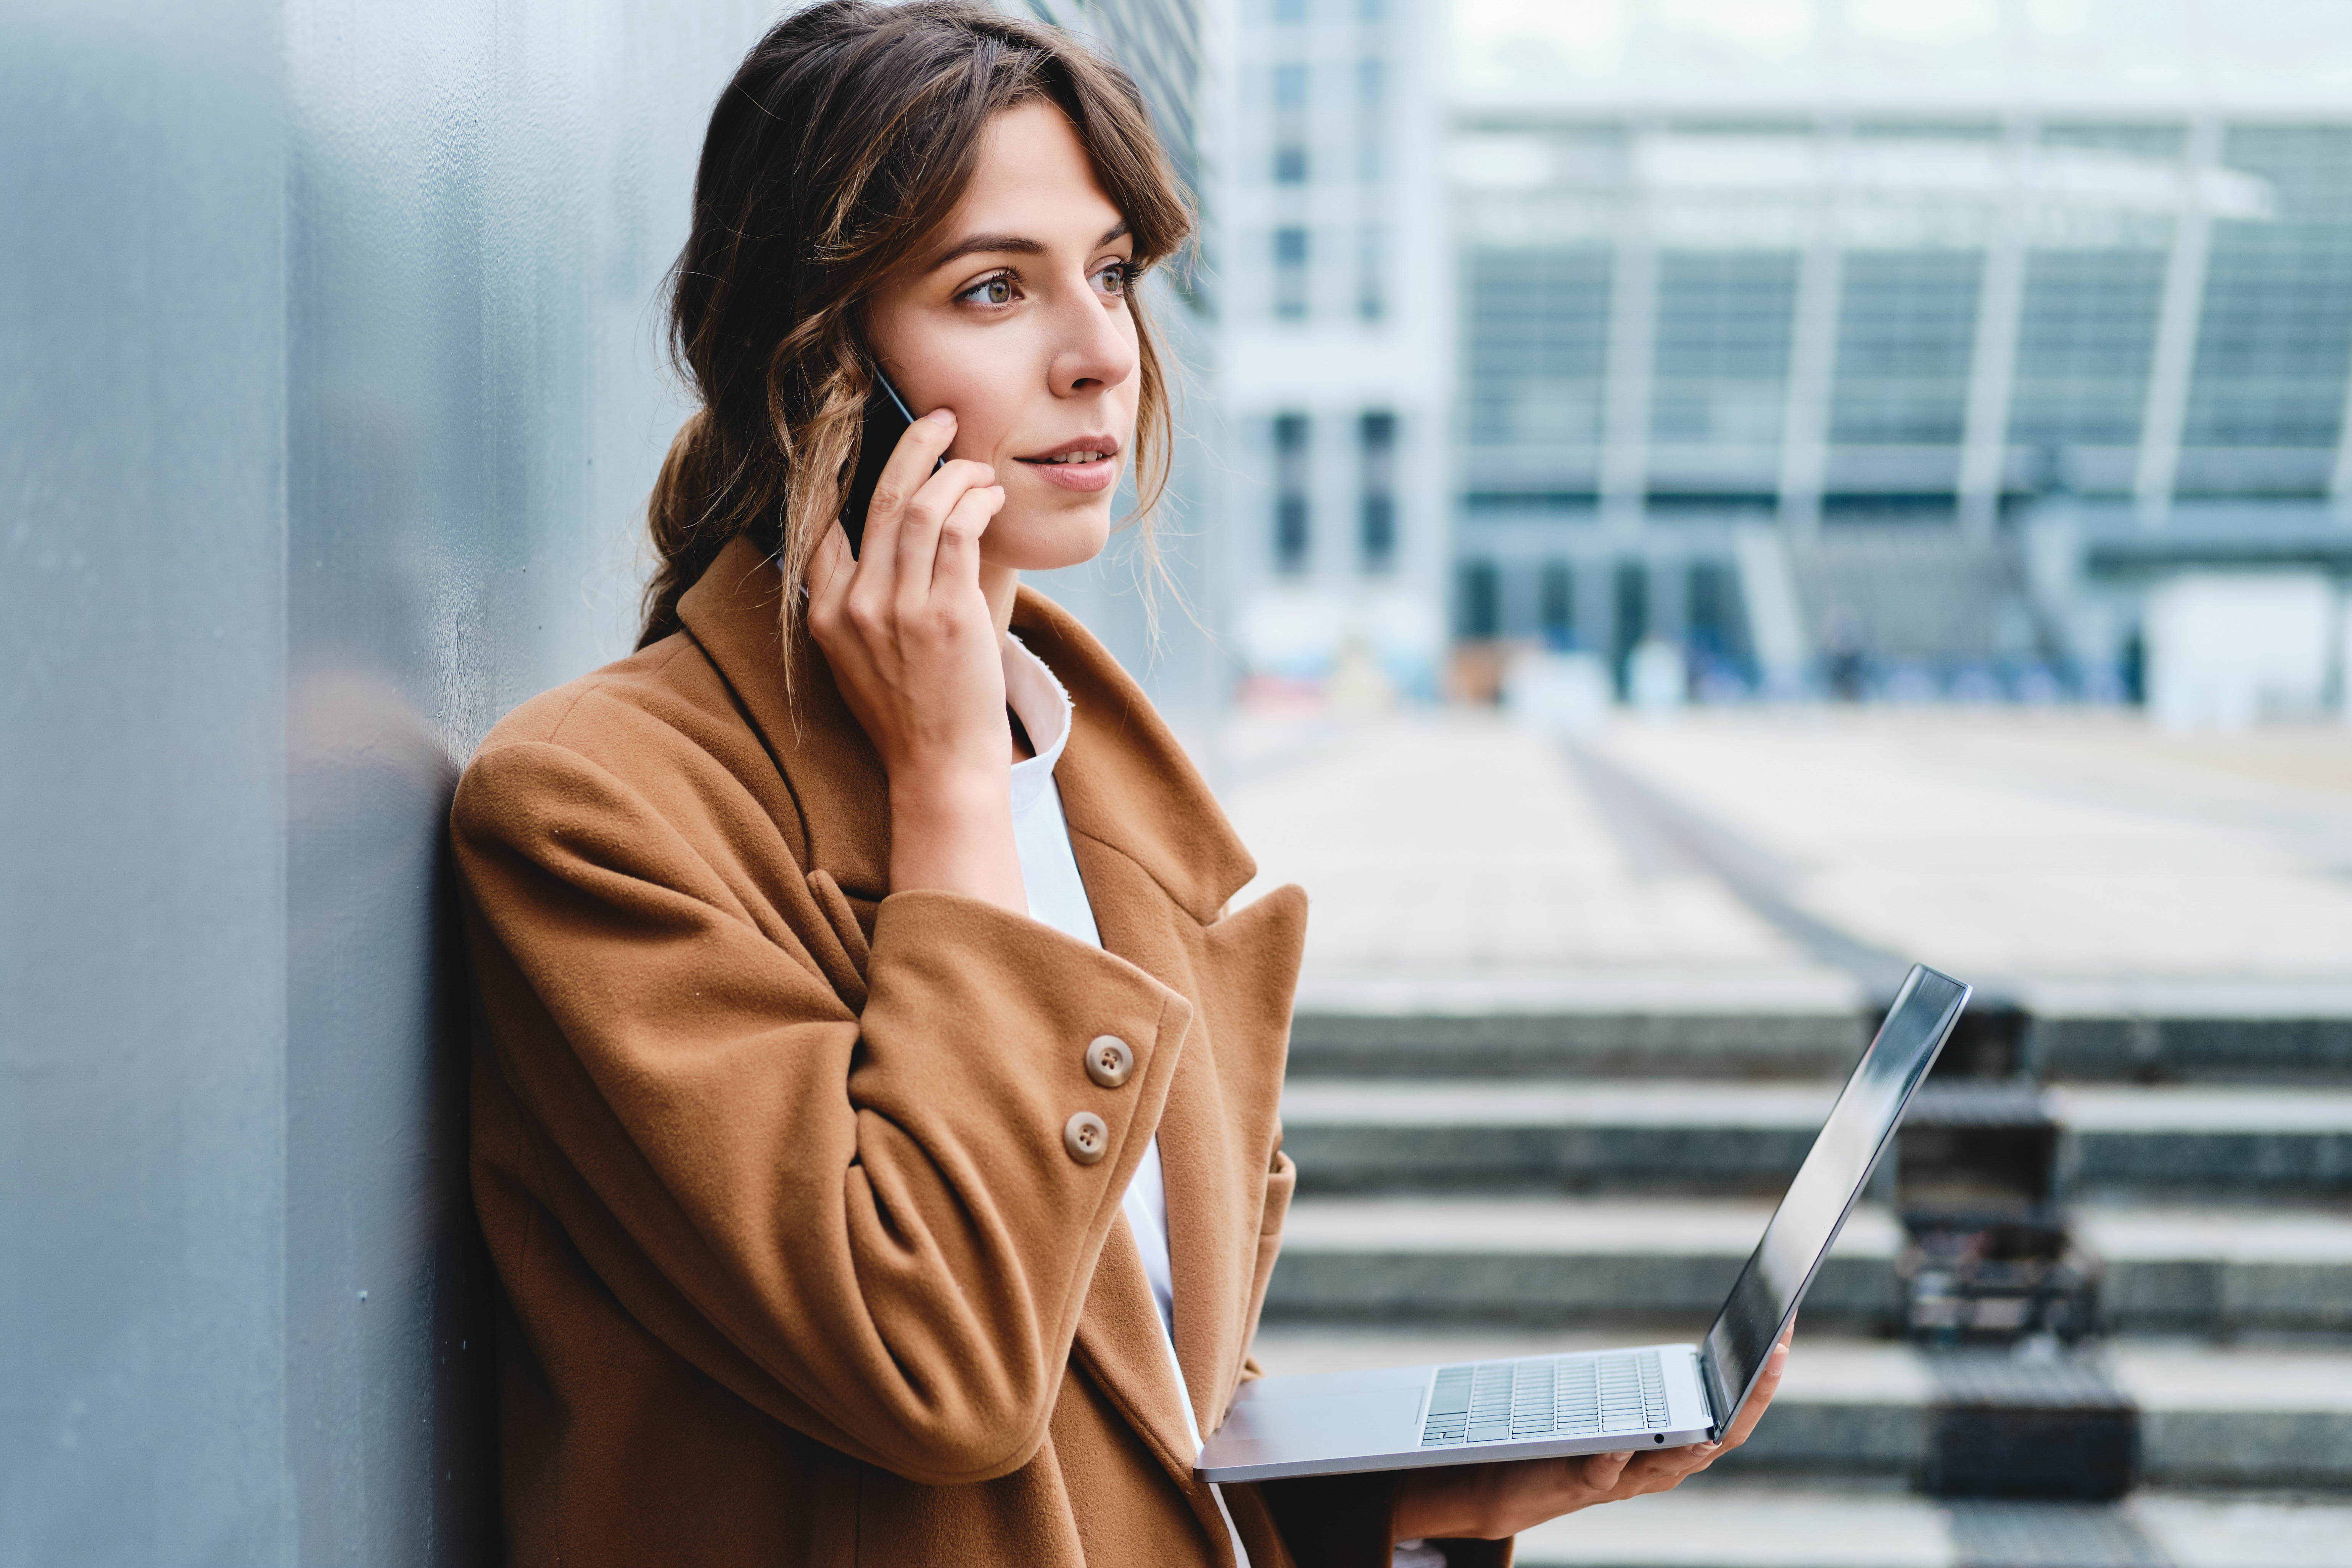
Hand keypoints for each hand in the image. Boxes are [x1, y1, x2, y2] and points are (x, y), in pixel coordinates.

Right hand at [807, 407, 1022, 910]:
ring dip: (956, 474)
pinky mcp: (948, 614)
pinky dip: (978, 502)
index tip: (864, 432)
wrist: (939, 769)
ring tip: (977, 466)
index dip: (843, 466)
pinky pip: (961, 531)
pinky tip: (991, 497)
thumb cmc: (909, 710)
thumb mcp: (858, 653)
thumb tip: (885, 530)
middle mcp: (855, 604)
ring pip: (923, 507)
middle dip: (912, 447)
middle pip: (880, 499)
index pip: (820, 517)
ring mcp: (899, 609)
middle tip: (939, 420)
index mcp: (824, 610)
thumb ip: (859, 596)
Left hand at [1393, 1328, 1793, 1542]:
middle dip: (1752, 1399)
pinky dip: (1615, 1457)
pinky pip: (1604, 1473)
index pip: (1733, 1412)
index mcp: (1677, 1440)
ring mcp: (1626, 1478)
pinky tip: (1619, 1440)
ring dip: (1693, 1443)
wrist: (1513, 1484)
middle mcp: (1662, 1465)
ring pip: (1672, 1465)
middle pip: (1721, 1438)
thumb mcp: (1622, 1404)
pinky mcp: (1583, 1482)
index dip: (1764, 1379)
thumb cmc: (1574, 1434)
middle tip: (1777, 1353)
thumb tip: (1688, 1348)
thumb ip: (1651, 1383)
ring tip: (1710, 1422)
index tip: (1786, 1330)